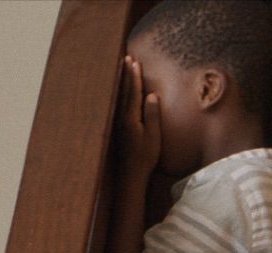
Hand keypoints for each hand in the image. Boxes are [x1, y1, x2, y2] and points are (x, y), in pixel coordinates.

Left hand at [116, 54, 161, 180]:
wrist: (131, 175)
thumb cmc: (145, 157)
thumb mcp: (153, 136)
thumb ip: (152, 115)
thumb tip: (151, 95)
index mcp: (131, 118)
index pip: (133, 92)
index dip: (134, 76)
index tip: (134, 62)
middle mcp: (122, 118)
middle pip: (124, 92)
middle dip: (126, 74)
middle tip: (126, 58)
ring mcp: (118, 123)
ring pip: (119, 97)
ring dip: (122, 82)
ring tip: (122, 68)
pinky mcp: (118, 129)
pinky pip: (118, 105)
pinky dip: (120, 94)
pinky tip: (120, 91)